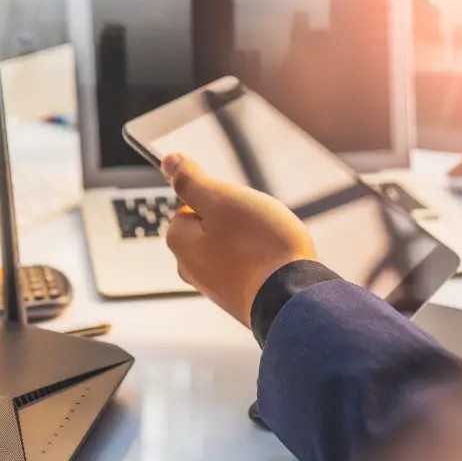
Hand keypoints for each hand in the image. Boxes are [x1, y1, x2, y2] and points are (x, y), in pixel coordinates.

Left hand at [161, 153, 317, 327]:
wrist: (292, 299)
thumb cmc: (259, 247)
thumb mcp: (222, 200)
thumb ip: (191, 181)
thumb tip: (168, 162)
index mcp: (179, 241)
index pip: (190, 204)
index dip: (218, 199)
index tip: (238, 207)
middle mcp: (188, 267)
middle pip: (210, 226)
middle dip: (235, 220)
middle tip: (257, 226)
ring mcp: (213, 287)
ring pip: (230, 246)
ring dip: (250, 240)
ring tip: (269, 245)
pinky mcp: (237, 299)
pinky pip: (246, 267)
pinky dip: (259, 261)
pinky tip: (275, 263)